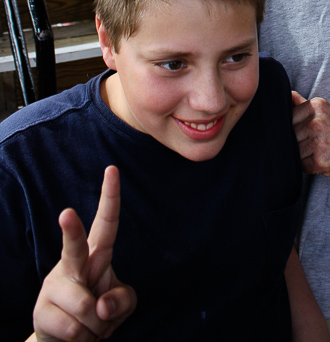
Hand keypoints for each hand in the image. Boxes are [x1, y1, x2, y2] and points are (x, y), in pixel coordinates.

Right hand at [33, 166, 135, 341]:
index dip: (110, 196)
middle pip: (74, 246)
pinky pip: (75, 329)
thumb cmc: (99, 313)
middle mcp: (72, 264)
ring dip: (96, 326)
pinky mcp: (41, 311)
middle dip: (71, 229)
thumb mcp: (122, 305)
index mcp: (96, 254)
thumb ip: (123, 301)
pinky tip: (76, 334)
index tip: (112, 169)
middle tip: (66, 213)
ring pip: (86, 307)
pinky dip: (84, 338)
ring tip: (89, 324)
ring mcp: (54, 286)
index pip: (106, 222)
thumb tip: (100, 305)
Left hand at [292, 91, 329, 176]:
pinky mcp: (320, 161)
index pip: (287, 119)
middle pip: (289, 136)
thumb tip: (286, 94)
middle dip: (296, 142)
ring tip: (318, 151)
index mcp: (315, 106)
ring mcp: (318, 142)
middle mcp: (316, 123)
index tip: (302, 131)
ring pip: (294, 152)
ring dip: (302, 155)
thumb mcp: (324, 110)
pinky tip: (321, 159)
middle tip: (311, 143)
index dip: (291, 128)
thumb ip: (302, 104)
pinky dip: (309, 166)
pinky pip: (302, 166)